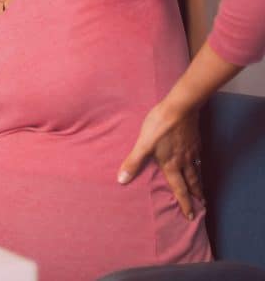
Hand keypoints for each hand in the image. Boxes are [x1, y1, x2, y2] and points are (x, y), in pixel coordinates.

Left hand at [117, 101, 204, 218]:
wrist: (180, 107)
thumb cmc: (159, 126)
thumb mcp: (143, 144)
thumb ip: (134, 162)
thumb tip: (122, 180)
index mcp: (171, 164)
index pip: (178, 188)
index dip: (184, 203)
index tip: (189, 215)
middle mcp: (184, 161)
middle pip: (191, 182)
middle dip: (195, 196)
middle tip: (201, 206)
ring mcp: (191, 150)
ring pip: (196, 171)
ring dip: (198, 182)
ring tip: (201, 191)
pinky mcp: (195, 140)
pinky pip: (198, 158)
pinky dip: (198, 166)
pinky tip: (197, 163)